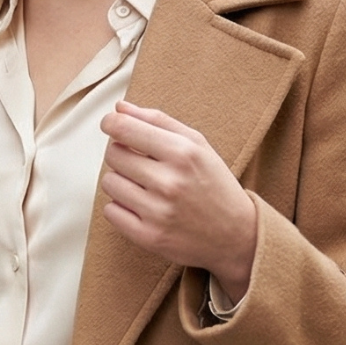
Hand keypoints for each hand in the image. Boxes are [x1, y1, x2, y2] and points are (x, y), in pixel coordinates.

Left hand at [101, 101, 256, 303]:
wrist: (236, 235)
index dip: (111, 123)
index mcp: (183, 153)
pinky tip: (142, 206)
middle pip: (113, 154)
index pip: (124, 128)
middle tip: (140, 162)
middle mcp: (170, 182)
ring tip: (144, 186)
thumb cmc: (214, 184)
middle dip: (121, 154)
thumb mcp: (197, 145)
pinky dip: (120, 207)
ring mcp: (158, 212)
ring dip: (121, 181)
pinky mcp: (149, 236)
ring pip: (109, 183)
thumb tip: (119, 108)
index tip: (112, 125)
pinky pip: (110, 211)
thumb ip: (158, 121)